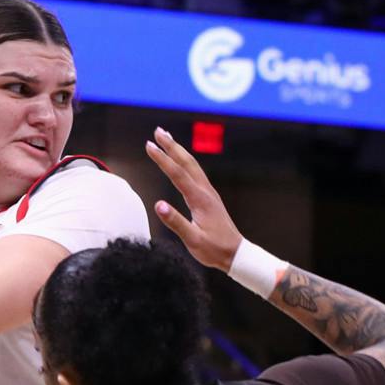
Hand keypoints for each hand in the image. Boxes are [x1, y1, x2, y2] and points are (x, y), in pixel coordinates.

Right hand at [145, 126, 244, 273]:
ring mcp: (208, 193)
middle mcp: (205, 191)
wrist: (235, 253)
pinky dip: (185, 161)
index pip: (177, 174)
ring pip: (192, 165)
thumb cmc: (214, 249)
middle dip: (171, 145)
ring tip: (167, 138)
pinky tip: (181, 160)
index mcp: (199, 199)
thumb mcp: (193, 240)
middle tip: (158, 131)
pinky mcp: (209, 197)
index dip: (162, 159)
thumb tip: (158, 205)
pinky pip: (195, 172)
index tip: (149, 146)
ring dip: (179, 150)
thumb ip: (175, 222)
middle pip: (186, 162)